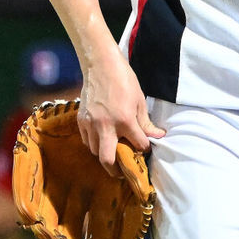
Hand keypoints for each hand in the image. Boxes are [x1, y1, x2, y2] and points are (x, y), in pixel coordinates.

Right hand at [78, 55, 163, 174]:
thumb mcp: (140, 101)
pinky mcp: (81, 120)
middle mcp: (106, 126)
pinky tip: (103, 140)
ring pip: (95, 151)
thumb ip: (145, 122)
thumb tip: (157, 136)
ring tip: (114, 153)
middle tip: (123, 172)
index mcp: (125, 120)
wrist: (101, 65)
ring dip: (105, 155)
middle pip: (107, 160)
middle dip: (116, 170)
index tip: (145, 148)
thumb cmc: (124, 80)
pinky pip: (87, 140)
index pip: (138, 145)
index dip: (144, 149)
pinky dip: (95, 144)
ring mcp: (91, 124)